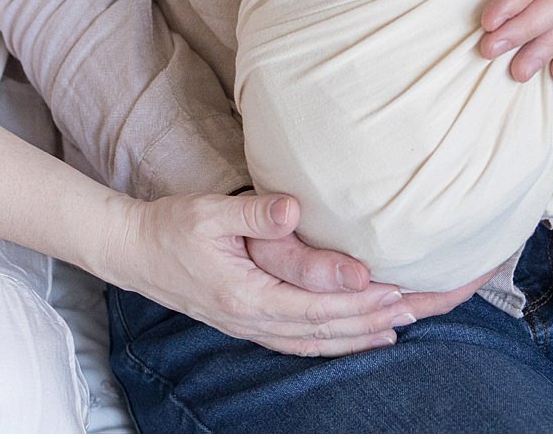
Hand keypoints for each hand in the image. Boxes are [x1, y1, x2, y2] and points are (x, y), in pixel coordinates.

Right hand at [108, 191, 411, 355]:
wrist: (133, 252)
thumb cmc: (170, 227)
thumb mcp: (210, 211)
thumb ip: (255, 213)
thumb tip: (295, 209)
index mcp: (246, 296)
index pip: (314, 306)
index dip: (357, 302)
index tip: (395, 290)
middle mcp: (251, 320)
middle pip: (323, 329)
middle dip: (372, 320)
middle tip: (419, 308)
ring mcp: (249, 327)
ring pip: (315, 342)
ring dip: (358, 336)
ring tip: (399, 325)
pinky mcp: (247, 324)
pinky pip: (299, 342)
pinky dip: (332, 343)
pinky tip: (354, 337)